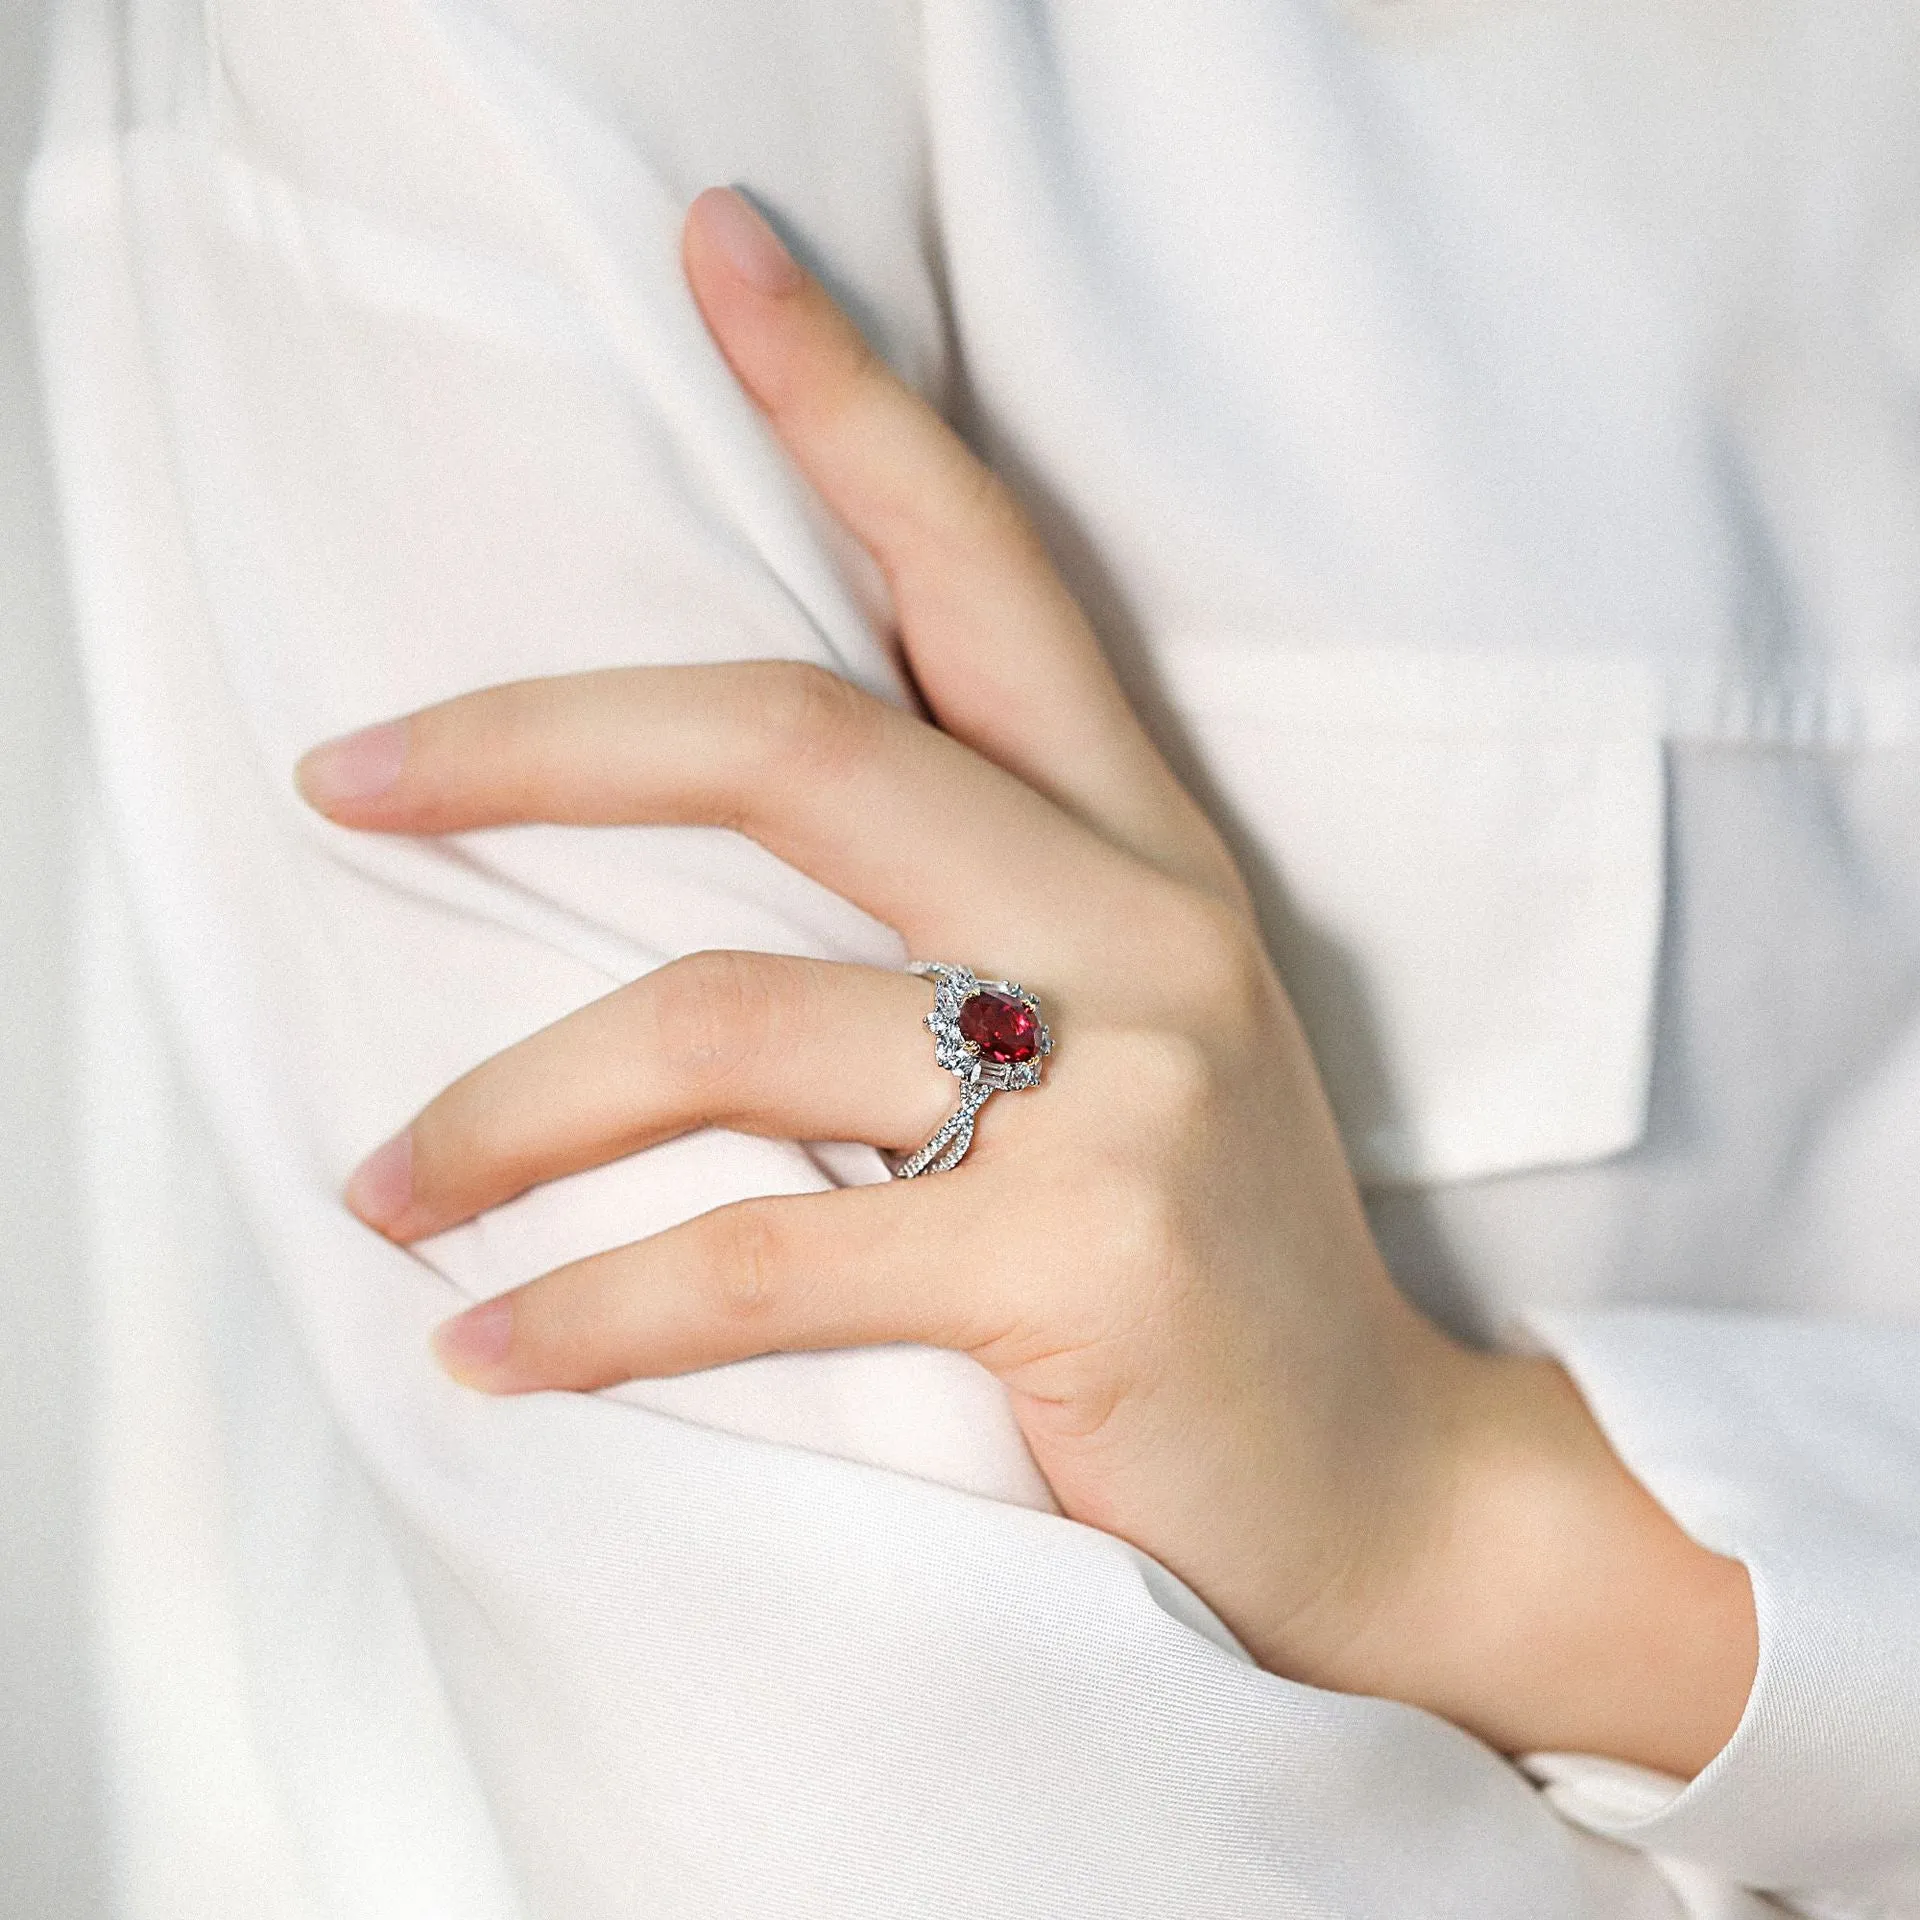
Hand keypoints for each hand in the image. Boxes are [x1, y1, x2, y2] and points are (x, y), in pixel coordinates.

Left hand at [297, 187, 1755, 1776]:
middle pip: (791, 743)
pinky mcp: (1081, 1261)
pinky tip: (495, 1353)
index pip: (984, 573)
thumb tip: (689, 890)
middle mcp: (1141, 928)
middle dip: (535, 742)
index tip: (717, 255)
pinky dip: (591, 1310)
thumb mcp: (1120, 1042)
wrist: (1374, 1485)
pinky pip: (756, 1255)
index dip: (849, 401)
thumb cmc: (1204, 1259)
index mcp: (1145, 849)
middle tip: (343, 772)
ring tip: (387, 1188)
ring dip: (507, 1108)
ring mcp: (1124, 1088)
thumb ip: (969, 927)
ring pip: (723, 1020)